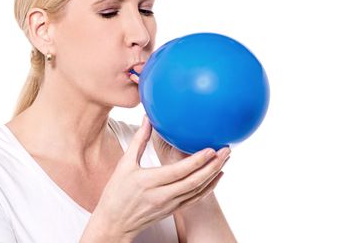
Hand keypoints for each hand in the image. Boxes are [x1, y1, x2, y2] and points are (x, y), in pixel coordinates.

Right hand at [81, 115, 227, 241]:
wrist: (114, 222)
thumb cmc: (116, 193)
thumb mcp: (124, 164)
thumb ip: (139, 140)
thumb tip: (147, 119)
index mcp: (149, 181)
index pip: (178, 171)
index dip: (197, 161)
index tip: (211, 149)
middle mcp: (161, 195)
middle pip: (193, 181)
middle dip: (212, 166)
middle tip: (226, 151)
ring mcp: (169, 205)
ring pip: (197, 191)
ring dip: (213, 175)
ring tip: (225, 160)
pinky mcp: (172, 210)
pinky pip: (194, 199)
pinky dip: (208, 188)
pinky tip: (216, 177)